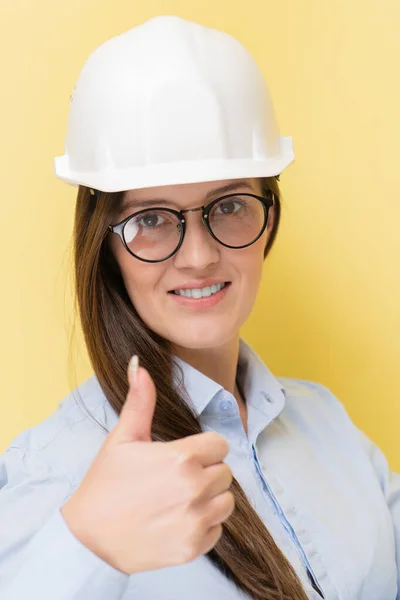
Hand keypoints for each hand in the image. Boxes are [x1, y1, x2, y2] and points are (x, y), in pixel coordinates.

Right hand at [61, 356, 234, 574]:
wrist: (89, 538)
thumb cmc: (105, 484)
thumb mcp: (122, 439)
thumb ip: (140, 402)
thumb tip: (139, 365)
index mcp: (182, 458)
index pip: (220, 444)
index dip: (203, 448)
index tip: (184, 455)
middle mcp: (195, 489)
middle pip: (225, 471)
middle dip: (206, 471)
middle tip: (177, 478)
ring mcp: (196, 521)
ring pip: (226, 501)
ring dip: (210, 498)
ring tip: (181, 499)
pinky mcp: (193, 547)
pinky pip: (217, 529)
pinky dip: (203, 526)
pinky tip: (178, 521)